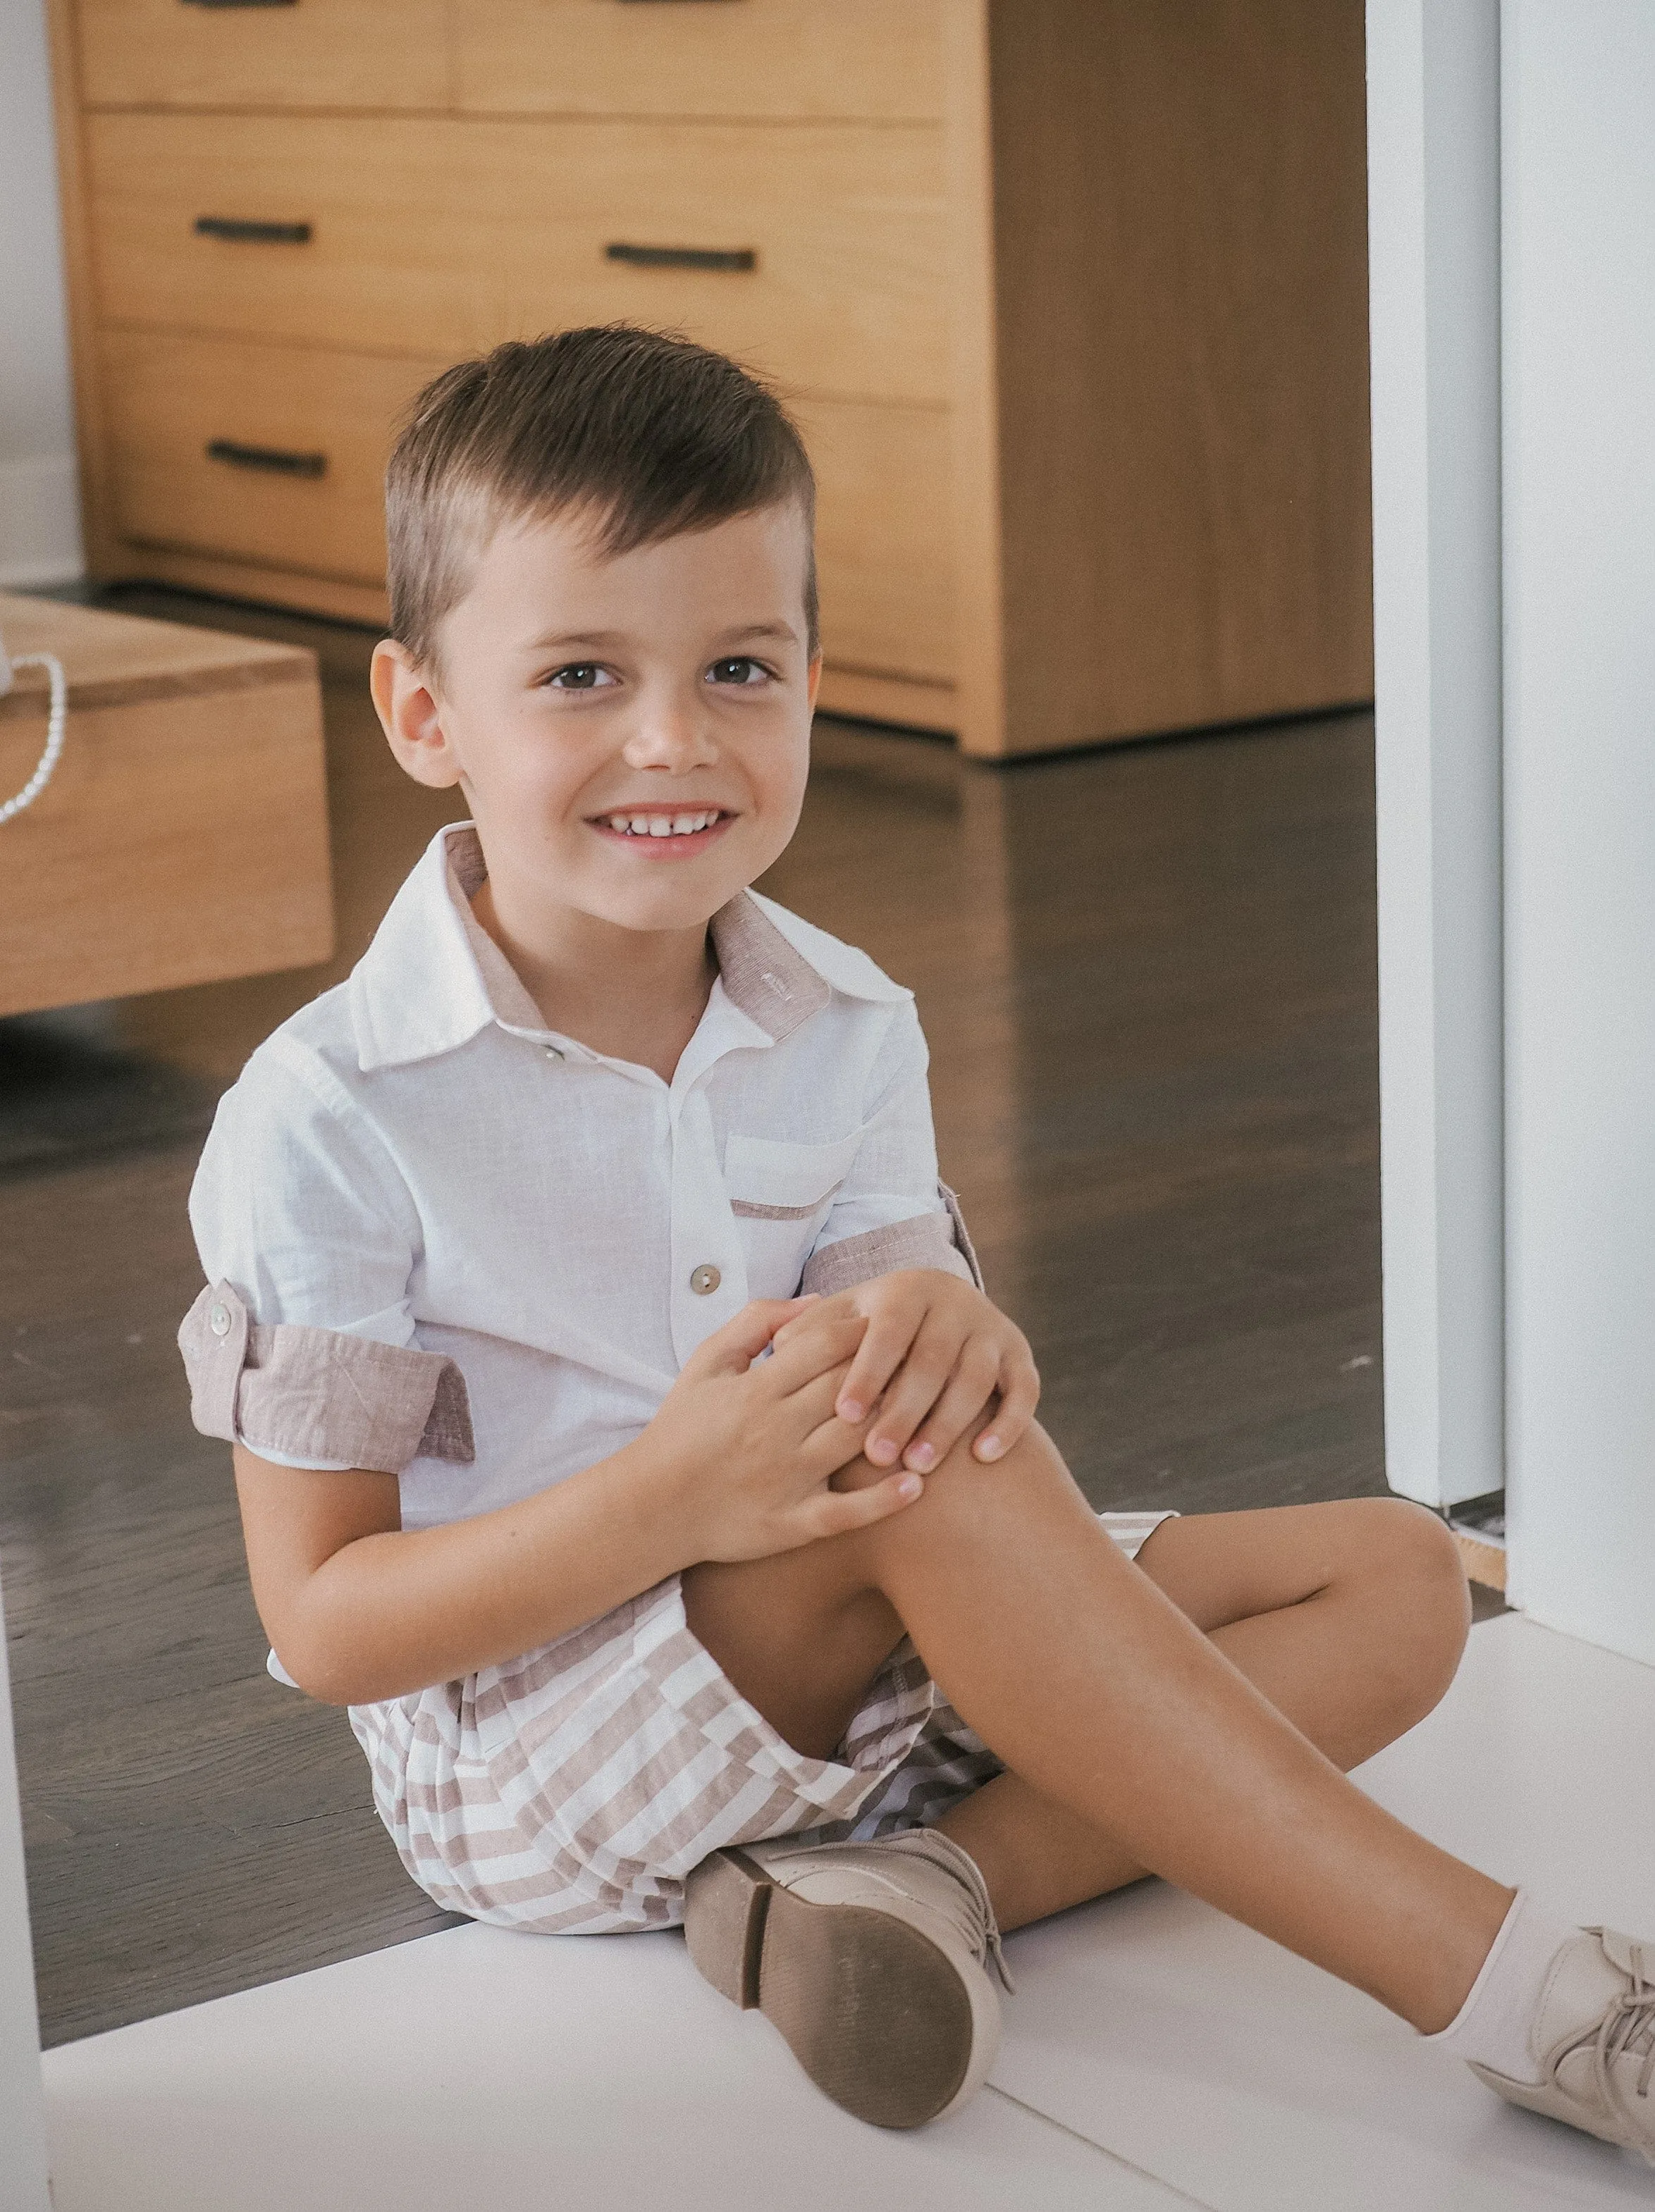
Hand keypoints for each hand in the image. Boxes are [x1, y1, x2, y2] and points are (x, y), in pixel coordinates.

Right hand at [641, 1297, 923, 1562]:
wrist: (651, 1506)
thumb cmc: (682, 1428)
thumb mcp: (707, 1362)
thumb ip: (756, 1322)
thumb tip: (815, 1299)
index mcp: (758, 1388)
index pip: (828, 1346)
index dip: (867, 1331)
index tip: (893, 1322)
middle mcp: (776, 1430)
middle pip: (852, 1389)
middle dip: (893, 1370)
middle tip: (928, 1357)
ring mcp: (787, 1478)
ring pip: (857, 1443)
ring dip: (899, 1426)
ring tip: (933, 1411)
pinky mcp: (792, 1523)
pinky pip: (846, 1512)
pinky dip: (884, 1501)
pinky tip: (917, 1484)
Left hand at [778, 1270, 1038, 1474]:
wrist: (939, 1315)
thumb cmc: (872, 1329)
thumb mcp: (843, 1320)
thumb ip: (812, 1332)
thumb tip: (780, 1347)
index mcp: (906, 1290)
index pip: (886, 1331)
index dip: (867, 1372)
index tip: (844, 1415)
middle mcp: (955, 1302)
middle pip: (933, 1359)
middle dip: (905, 1410)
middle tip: (879, 1456)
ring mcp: (992, 1329)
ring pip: (977, 1378)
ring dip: (950, 1423)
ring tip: (920, 1466)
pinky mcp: (1020, 1356)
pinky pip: (1024, 1391)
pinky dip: (1009, 1423)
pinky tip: (983, 1457)